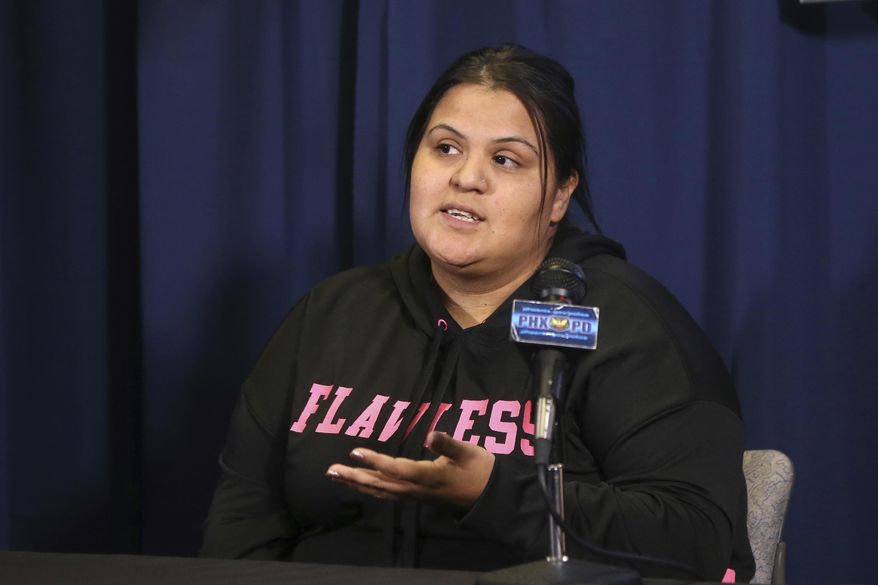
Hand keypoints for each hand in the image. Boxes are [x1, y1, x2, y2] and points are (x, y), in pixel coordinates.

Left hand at [326, 431, 495, 508]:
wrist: (489, 496)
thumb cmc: (480, 469)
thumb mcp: (469, 451)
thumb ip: (449, 444)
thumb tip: (432, 434)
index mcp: (431, 477)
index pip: (398, 469)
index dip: (376, 461)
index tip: (355, 452)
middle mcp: (419, 489)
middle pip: (382, 484)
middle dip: (355, 477)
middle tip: (331, 470)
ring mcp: (416, 495)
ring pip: (382, 491)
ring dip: (357, 484)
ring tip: (336, 476)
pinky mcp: (416, 497)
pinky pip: (388, 495)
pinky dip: (370, 489)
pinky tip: (358, 484)